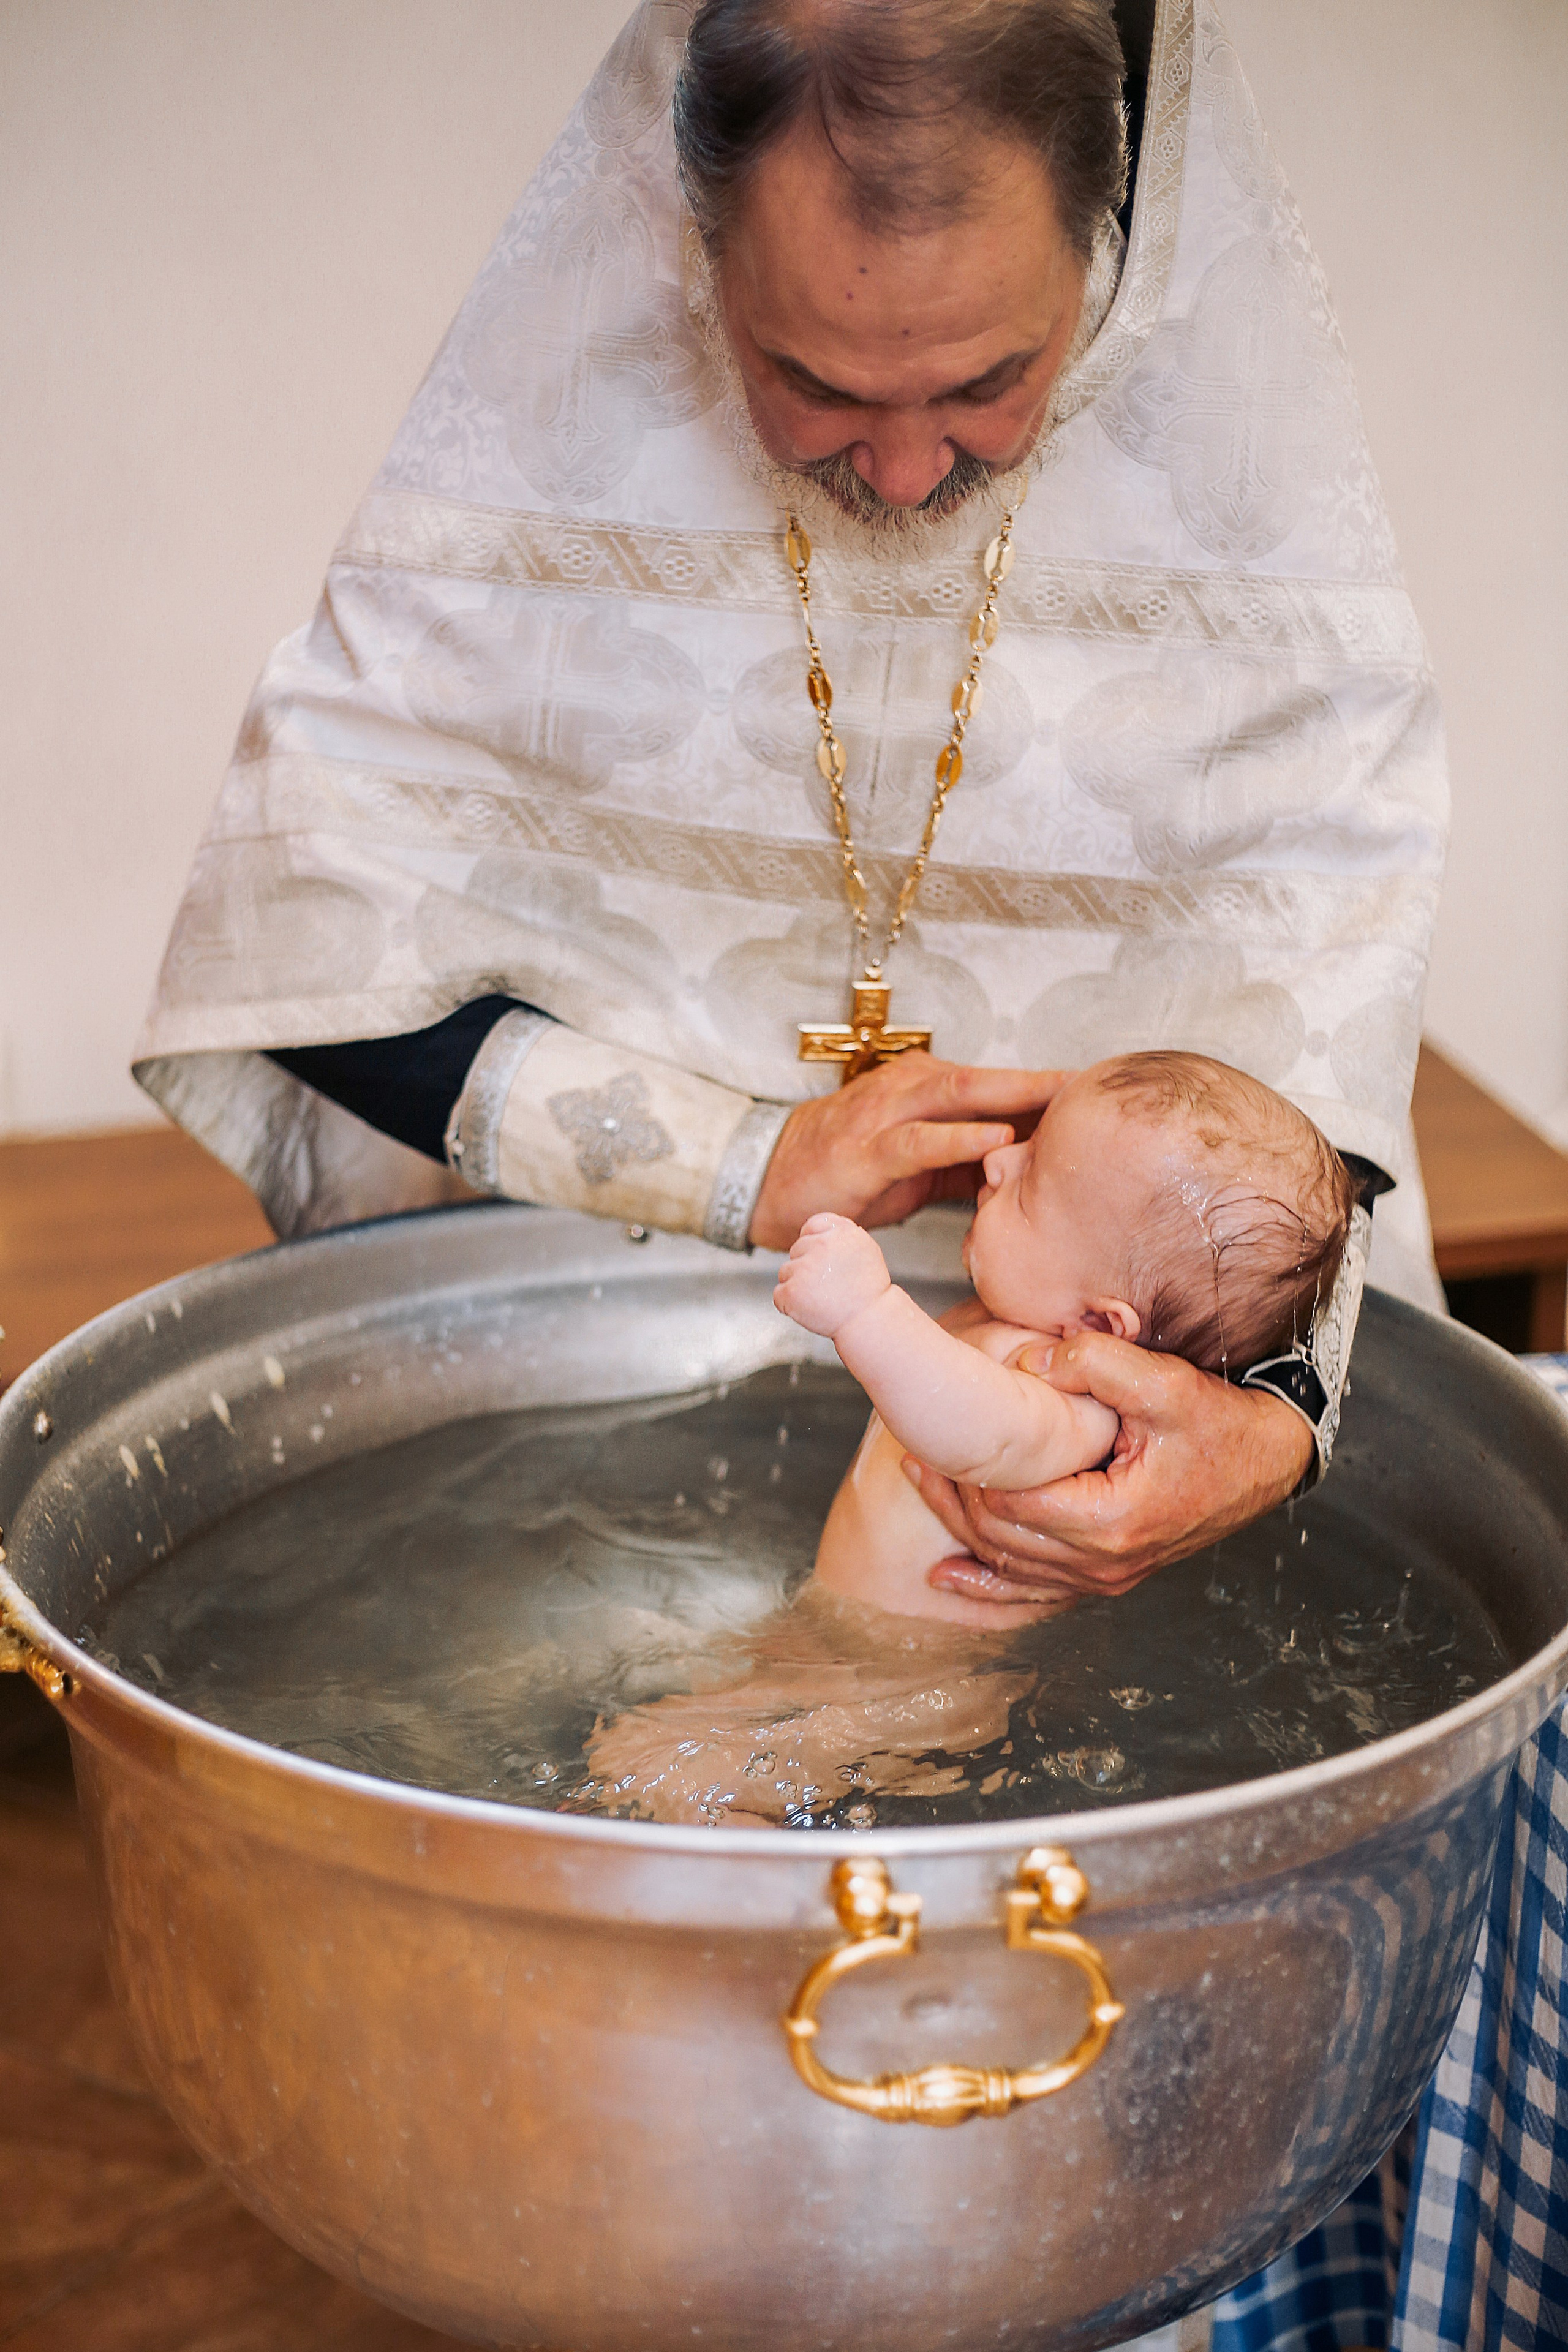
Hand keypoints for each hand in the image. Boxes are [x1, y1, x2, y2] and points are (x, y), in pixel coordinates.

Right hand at [749, 1052, 1068, 1251]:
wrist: (771, 1183)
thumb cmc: (849, 1172)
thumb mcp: (921, 1166)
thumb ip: (970, 1162)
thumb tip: (1030, 1174)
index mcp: (922, 1089)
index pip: (993, 1086)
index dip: (1044, 1090)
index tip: (1096, 1095)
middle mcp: (906, 1089)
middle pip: (986, 1078)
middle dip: (1042, 1081)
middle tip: (1095, 1085)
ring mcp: (884, 1116)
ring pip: (958, 1096)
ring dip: (1012, 1097)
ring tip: (1060, 1101)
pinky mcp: (866, 1152)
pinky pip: (920, 1141)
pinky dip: (961, 1138)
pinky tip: (998, 1141)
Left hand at [773, 1213, 889, 1337]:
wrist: (868, 1321)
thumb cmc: (868, 1291)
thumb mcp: (865, 1249)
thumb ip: (841, 1234)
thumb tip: (818, 1229)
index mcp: (840, 1233)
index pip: (811, 1226)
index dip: (813, 1242)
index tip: (821, 1258)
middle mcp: (821, 1246)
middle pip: (797, 1250)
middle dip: (807, 1267)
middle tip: (828, 1284)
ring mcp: (804, 1268)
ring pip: (786, 1272)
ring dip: (798, 1286)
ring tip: (822, 1297)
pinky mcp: (791, 1291)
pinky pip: (779, 1294)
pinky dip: (789, 1304)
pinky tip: (810, 1308)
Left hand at [902, 1333, 1313, 1602]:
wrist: (1265, 1462)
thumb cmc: (1219, 1425)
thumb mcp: (1165, 1383)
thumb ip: (1097, 1366)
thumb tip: (1031, 1361)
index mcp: (1109, 1520)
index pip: (1011, 1503)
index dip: (970, 1472)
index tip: (938, 1437)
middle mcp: (1104, 1562)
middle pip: (1001, 1538)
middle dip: (953, 1499)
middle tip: (913, 1456)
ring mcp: (1106, 1576)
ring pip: (1011, 1566)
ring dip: (961, 1532)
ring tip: (922, 1485)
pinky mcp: (1108, 1574)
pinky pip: (1036, 1589)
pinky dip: (989, 1584)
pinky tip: (950, 1576)